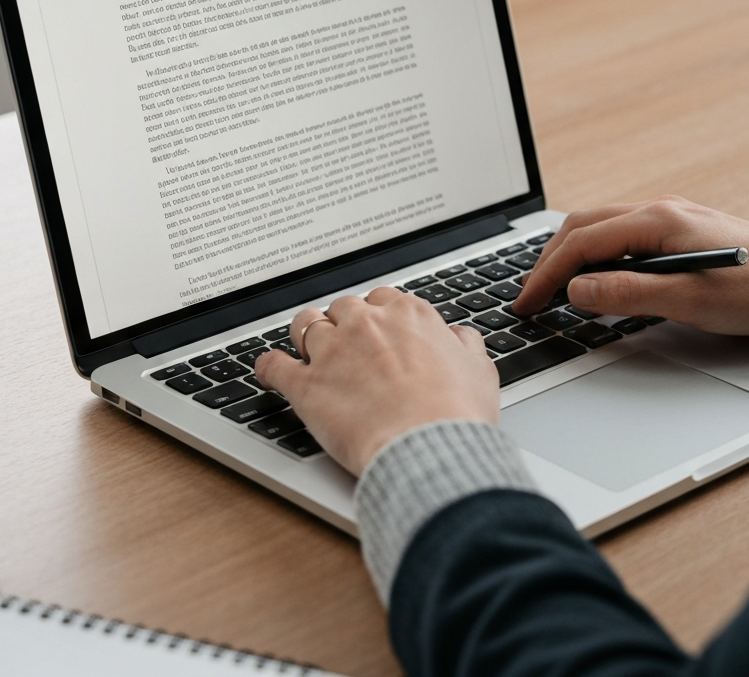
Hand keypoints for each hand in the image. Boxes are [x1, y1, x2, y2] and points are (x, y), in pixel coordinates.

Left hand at [254, 287, 499, 475]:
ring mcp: (333, 351)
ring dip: (305, 335)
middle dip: (343, 323)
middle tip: (346, 344)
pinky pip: (274, 366)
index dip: (379, 317)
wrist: (431, 450)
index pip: (383, 299)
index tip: (379, 331)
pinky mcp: (306, 386)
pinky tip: (268, 370)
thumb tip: (458, 337)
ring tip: (305, 347)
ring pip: (305, 325)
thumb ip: (465, 345)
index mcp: (409, 314)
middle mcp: (367, 323)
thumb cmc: (458, 414)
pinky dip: (268, 367)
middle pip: (343, 308)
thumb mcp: (480, 370)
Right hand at [513, 196, 748, 334]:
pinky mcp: (682, 232)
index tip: (527, 303)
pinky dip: (598, 256)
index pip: (582, 242)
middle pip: (584, 226)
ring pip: (602, 229)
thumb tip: (577, 290)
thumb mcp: (691, 301)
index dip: (547, 274)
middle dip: (550, 260)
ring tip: (553, 288)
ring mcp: (672, 218)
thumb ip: (629, 293)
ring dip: (572, 256)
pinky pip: (624, 237)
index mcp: (658, 220)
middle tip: (530, 296)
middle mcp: (660, 210)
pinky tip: (597, 279)